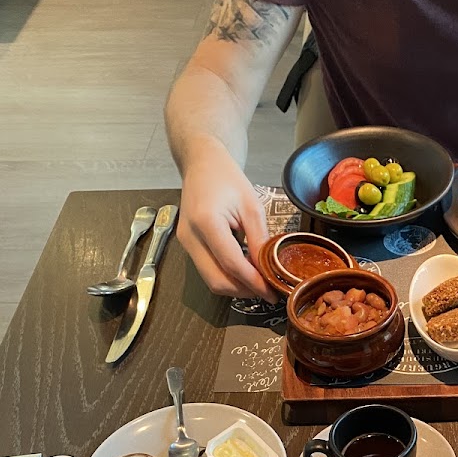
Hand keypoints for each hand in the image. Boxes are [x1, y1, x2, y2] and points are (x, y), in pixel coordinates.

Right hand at [177, 140, 274, 299]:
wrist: (201, 164)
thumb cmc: (227, 178)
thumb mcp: (252, 206)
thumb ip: (260, 240)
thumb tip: (268, 270)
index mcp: (206, 222)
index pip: (231, 264)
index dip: (253, 282)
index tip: (272, 291)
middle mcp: (190, 236)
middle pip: (217, 280)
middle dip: (244, 290)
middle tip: (267, 290)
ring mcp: (185, 242)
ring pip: (210, 280)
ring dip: (236, 286)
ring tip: (258, 280)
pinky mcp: (187, 245)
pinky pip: (207, 270)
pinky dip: (227, 276)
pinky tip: (244, 270)